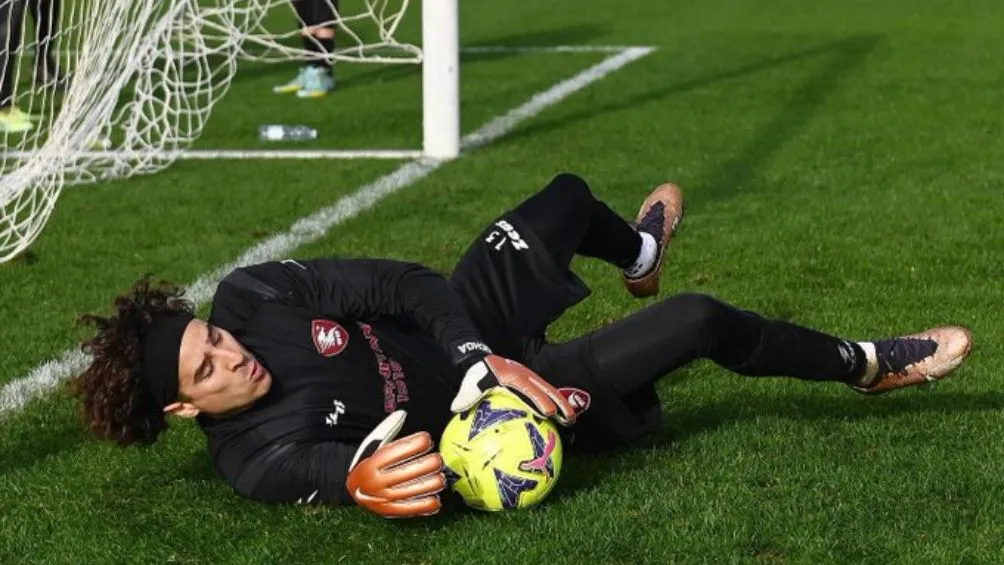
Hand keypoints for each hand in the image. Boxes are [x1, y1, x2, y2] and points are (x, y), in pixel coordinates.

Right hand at [346, 411, 444, 517]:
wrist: (352, 491)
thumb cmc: (367, 464)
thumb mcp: (372, 446)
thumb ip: (388, 430)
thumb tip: (403, 413)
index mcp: (372, 464)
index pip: (399, 451)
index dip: (418, 443)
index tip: (427, 439)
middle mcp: (377, 482)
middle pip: (413, 471)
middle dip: (431, 462)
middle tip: (437, 458)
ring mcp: (384, 499)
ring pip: (417, 489)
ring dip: (435, 481)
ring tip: (440, 476)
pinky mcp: (391, 512)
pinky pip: (414, 509)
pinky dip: (429, 504)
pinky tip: (437, 497)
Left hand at [450, 354, 576, 425]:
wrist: (484, 360)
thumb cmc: (478, 374)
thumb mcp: (471, 382)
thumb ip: (466, 395)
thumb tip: (456, 408)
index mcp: (512, 378)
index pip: (528, 390)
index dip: (539, 400)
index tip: (548, 412)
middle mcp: (526, 377)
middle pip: (546, 390)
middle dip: (559, 403)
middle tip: (570, 418)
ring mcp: (531, 379)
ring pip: (550, 391)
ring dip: (562, 404)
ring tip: (571, 420)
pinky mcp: (532, 383)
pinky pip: (545, 394)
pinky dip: (554, 404)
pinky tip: (559, 421)